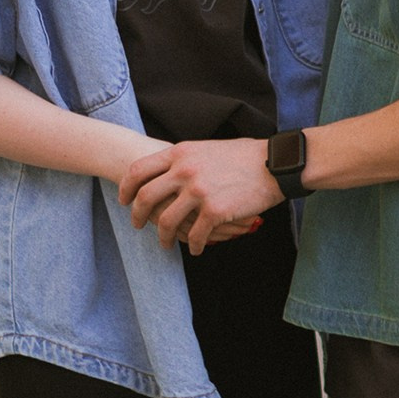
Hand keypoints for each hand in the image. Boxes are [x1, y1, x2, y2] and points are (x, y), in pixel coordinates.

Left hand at [123, 136, 281, 252]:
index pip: (139, 170)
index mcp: (180, 153)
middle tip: (137, 225)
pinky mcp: (215, 211)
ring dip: (163, 236)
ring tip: (165, 244)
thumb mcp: (205, 148)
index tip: (124, 200)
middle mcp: (185, 170)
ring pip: (167, 221)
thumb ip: (184, 159)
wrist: (274, 164)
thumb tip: (167, 170)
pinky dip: (192, 245)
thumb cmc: (243, 156)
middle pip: (146, 197)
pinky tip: (195, 249)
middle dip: (137, 215)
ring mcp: (199, 191)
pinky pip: (194, 235)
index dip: (127, 188)